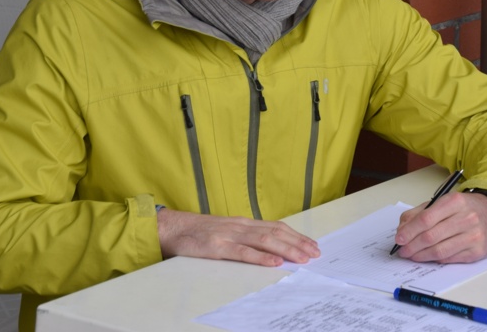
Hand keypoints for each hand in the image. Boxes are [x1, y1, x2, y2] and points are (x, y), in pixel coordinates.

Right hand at [157, 209, 320, 266]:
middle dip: (298, 243)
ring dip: (286, 250)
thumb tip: (268, 247)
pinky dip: (260, 257)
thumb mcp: (225, 231)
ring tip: (302, 258)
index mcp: (243, 223)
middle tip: (315, 253)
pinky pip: (242, 252)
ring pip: (264, 241)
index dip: (296, 236)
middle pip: (276, 233)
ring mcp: (229, 235)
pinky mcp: (217, 247)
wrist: (171, 227)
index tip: (312, 245)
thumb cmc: (197, 232)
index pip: (276, 227)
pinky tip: (274, 262)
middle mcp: (240, 226)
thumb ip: (245, 236)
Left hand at [392, 192, 486, 262]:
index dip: (409, 231)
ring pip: (440, 250)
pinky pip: (450, 258)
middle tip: (402, 251)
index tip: (399, 239)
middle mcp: (467, 218)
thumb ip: (419, 213)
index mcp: (455, 201)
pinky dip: (436, 259)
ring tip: (412, 256)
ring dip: (421, 255)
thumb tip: (402, 230)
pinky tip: (428, 257)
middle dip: (412, 246)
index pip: (426, 219)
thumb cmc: (463, 208)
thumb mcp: (442, 203)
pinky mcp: (478, 252)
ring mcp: (474, 236)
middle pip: (431, 236)